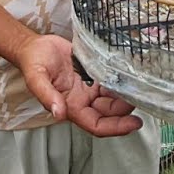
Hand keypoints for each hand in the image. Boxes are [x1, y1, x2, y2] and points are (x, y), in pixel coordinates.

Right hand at [14, 34, 141, 137]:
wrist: (35, 46)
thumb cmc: (33, 62)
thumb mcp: (36, 77)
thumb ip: (46, 95)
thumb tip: (58, 113)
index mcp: (70, 106)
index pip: (97, 125)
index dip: (116, 127)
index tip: (134, 123)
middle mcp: (82, 101)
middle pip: (109, 114)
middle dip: (125, 111)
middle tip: (140, 98)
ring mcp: (88, 89)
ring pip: (112, 100)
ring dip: (125, 97)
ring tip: (138, 88)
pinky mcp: (92, 76)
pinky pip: (110, 84)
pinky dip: (120, 83)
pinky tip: (128, 77)